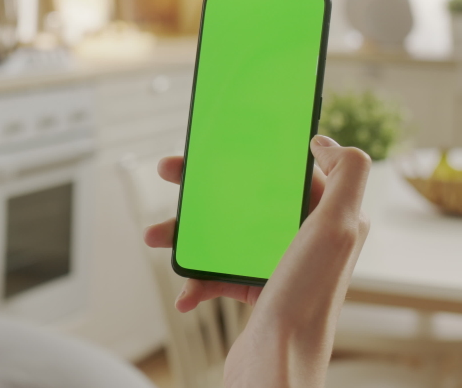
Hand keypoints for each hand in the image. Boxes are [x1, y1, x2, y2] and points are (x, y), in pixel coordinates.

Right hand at [144, 135, 371, 387]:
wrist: (278, 361)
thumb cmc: (307, 296)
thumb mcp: (339, 227)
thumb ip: (347, 175)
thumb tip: (324, 142)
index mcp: (327, 217)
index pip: (286, 170)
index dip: (252, 153)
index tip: (214, 144)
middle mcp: (304, 238)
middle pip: (246, 197)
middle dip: (202, 188)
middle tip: (169, 172)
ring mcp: (276, 264)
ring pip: (224, 233)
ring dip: (185, 233)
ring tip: (155, 236)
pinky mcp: (254, 290)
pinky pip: (217, 273)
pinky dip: (196, 280)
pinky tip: (185, 293)